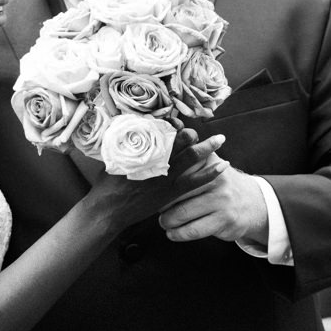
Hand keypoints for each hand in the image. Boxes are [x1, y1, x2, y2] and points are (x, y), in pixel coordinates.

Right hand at [86, 130, 226, 226]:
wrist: (108, 210)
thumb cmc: (107, 184)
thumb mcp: (112, 156)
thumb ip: (124, 142)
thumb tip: (127, 127)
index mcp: (143, 148)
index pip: (164, 128)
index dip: (173, 123)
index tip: (175, 120)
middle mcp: (157, 159)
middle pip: (181, 139)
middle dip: (191, 133)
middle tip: (195, 131)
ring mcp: (166, 176)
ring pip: (192, 157)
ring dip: (208, 147)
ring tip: (221, 139)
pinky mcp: (171, 192)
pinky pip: (196, 181)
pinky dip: (210, 172)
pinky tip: (223, 166)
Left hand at [157, 161, 267, 242]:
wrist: (252, 202)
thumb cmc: (219, 183)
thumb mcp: (208, 164)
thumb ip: (186, 158)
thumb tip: (155, 157)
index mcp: (208, 160)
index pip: (176, 169)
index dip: (159, 182)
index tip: (149, 189)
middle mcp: (216, 177)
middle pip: (176, 192)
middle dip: (161, 203)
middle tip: (154, 208)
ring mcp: (221, 199)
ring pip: (183, 213)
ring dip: (168, 221)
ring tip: (164, 222)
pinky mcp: (225, 219)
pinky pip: (194, 229)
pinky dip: (178, 234)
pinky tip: (173, 233)